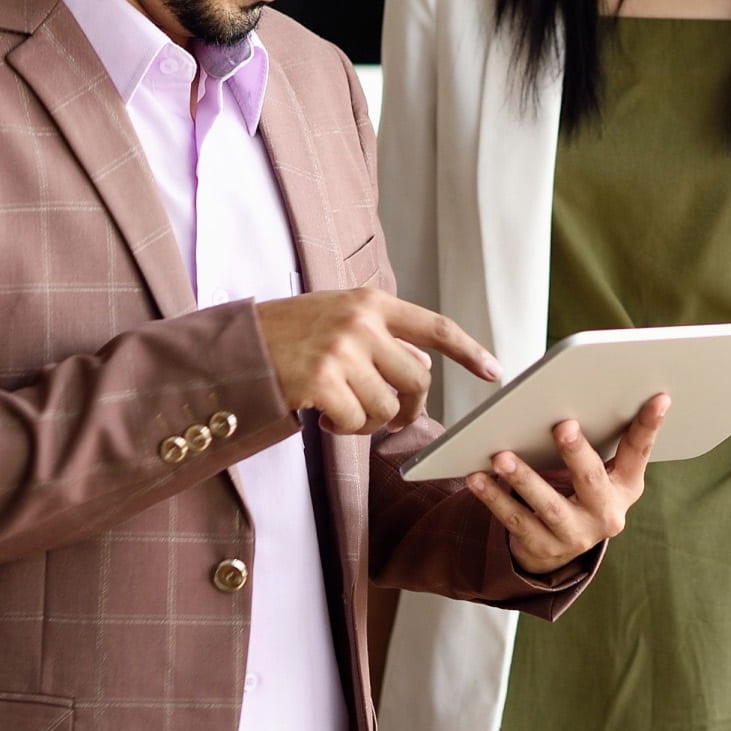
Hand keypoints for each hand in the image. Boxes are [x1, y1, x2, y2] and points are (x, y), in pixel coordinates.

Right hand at [254, 288, 500, 435]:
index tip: (494, 371)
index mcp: (371, 302)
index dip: (468, 351)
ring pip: (387, 407)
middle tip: (392, 418)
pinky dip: (344, 428)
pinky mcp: (322, 381)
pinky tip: (323, 416)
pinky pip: (356, 422)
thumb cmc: (290, 335)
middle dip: (410, 408)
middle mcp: (361, 322)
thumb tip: (422, 364)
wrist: (236, 346)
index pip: (435, 327)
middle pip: (417, 379)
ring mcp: (341, 351)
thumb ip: (382, 338)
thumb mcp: (340, 320)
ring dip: (369, 421)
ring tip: (342, 410)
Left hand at [467, 394, 670, 574]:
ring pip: (548, 505)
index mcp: (626, 485)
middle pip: (591, 479)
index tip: (659, 397)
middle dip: (576, 452)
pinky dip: (494, 497)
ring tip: (501, 457)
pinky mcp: (543, 547)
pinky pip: (515, 520)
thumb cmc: (579, 488)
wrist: (559, 546)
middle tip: (562, 425)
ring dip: (524, 479)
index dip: (649, 425)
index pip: (639, 451)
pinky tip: (477, 477)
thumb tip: (577, 389)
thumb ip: (597, 439)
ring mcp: (575, 535)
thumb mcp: (599, 470)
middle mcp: (606, 513)